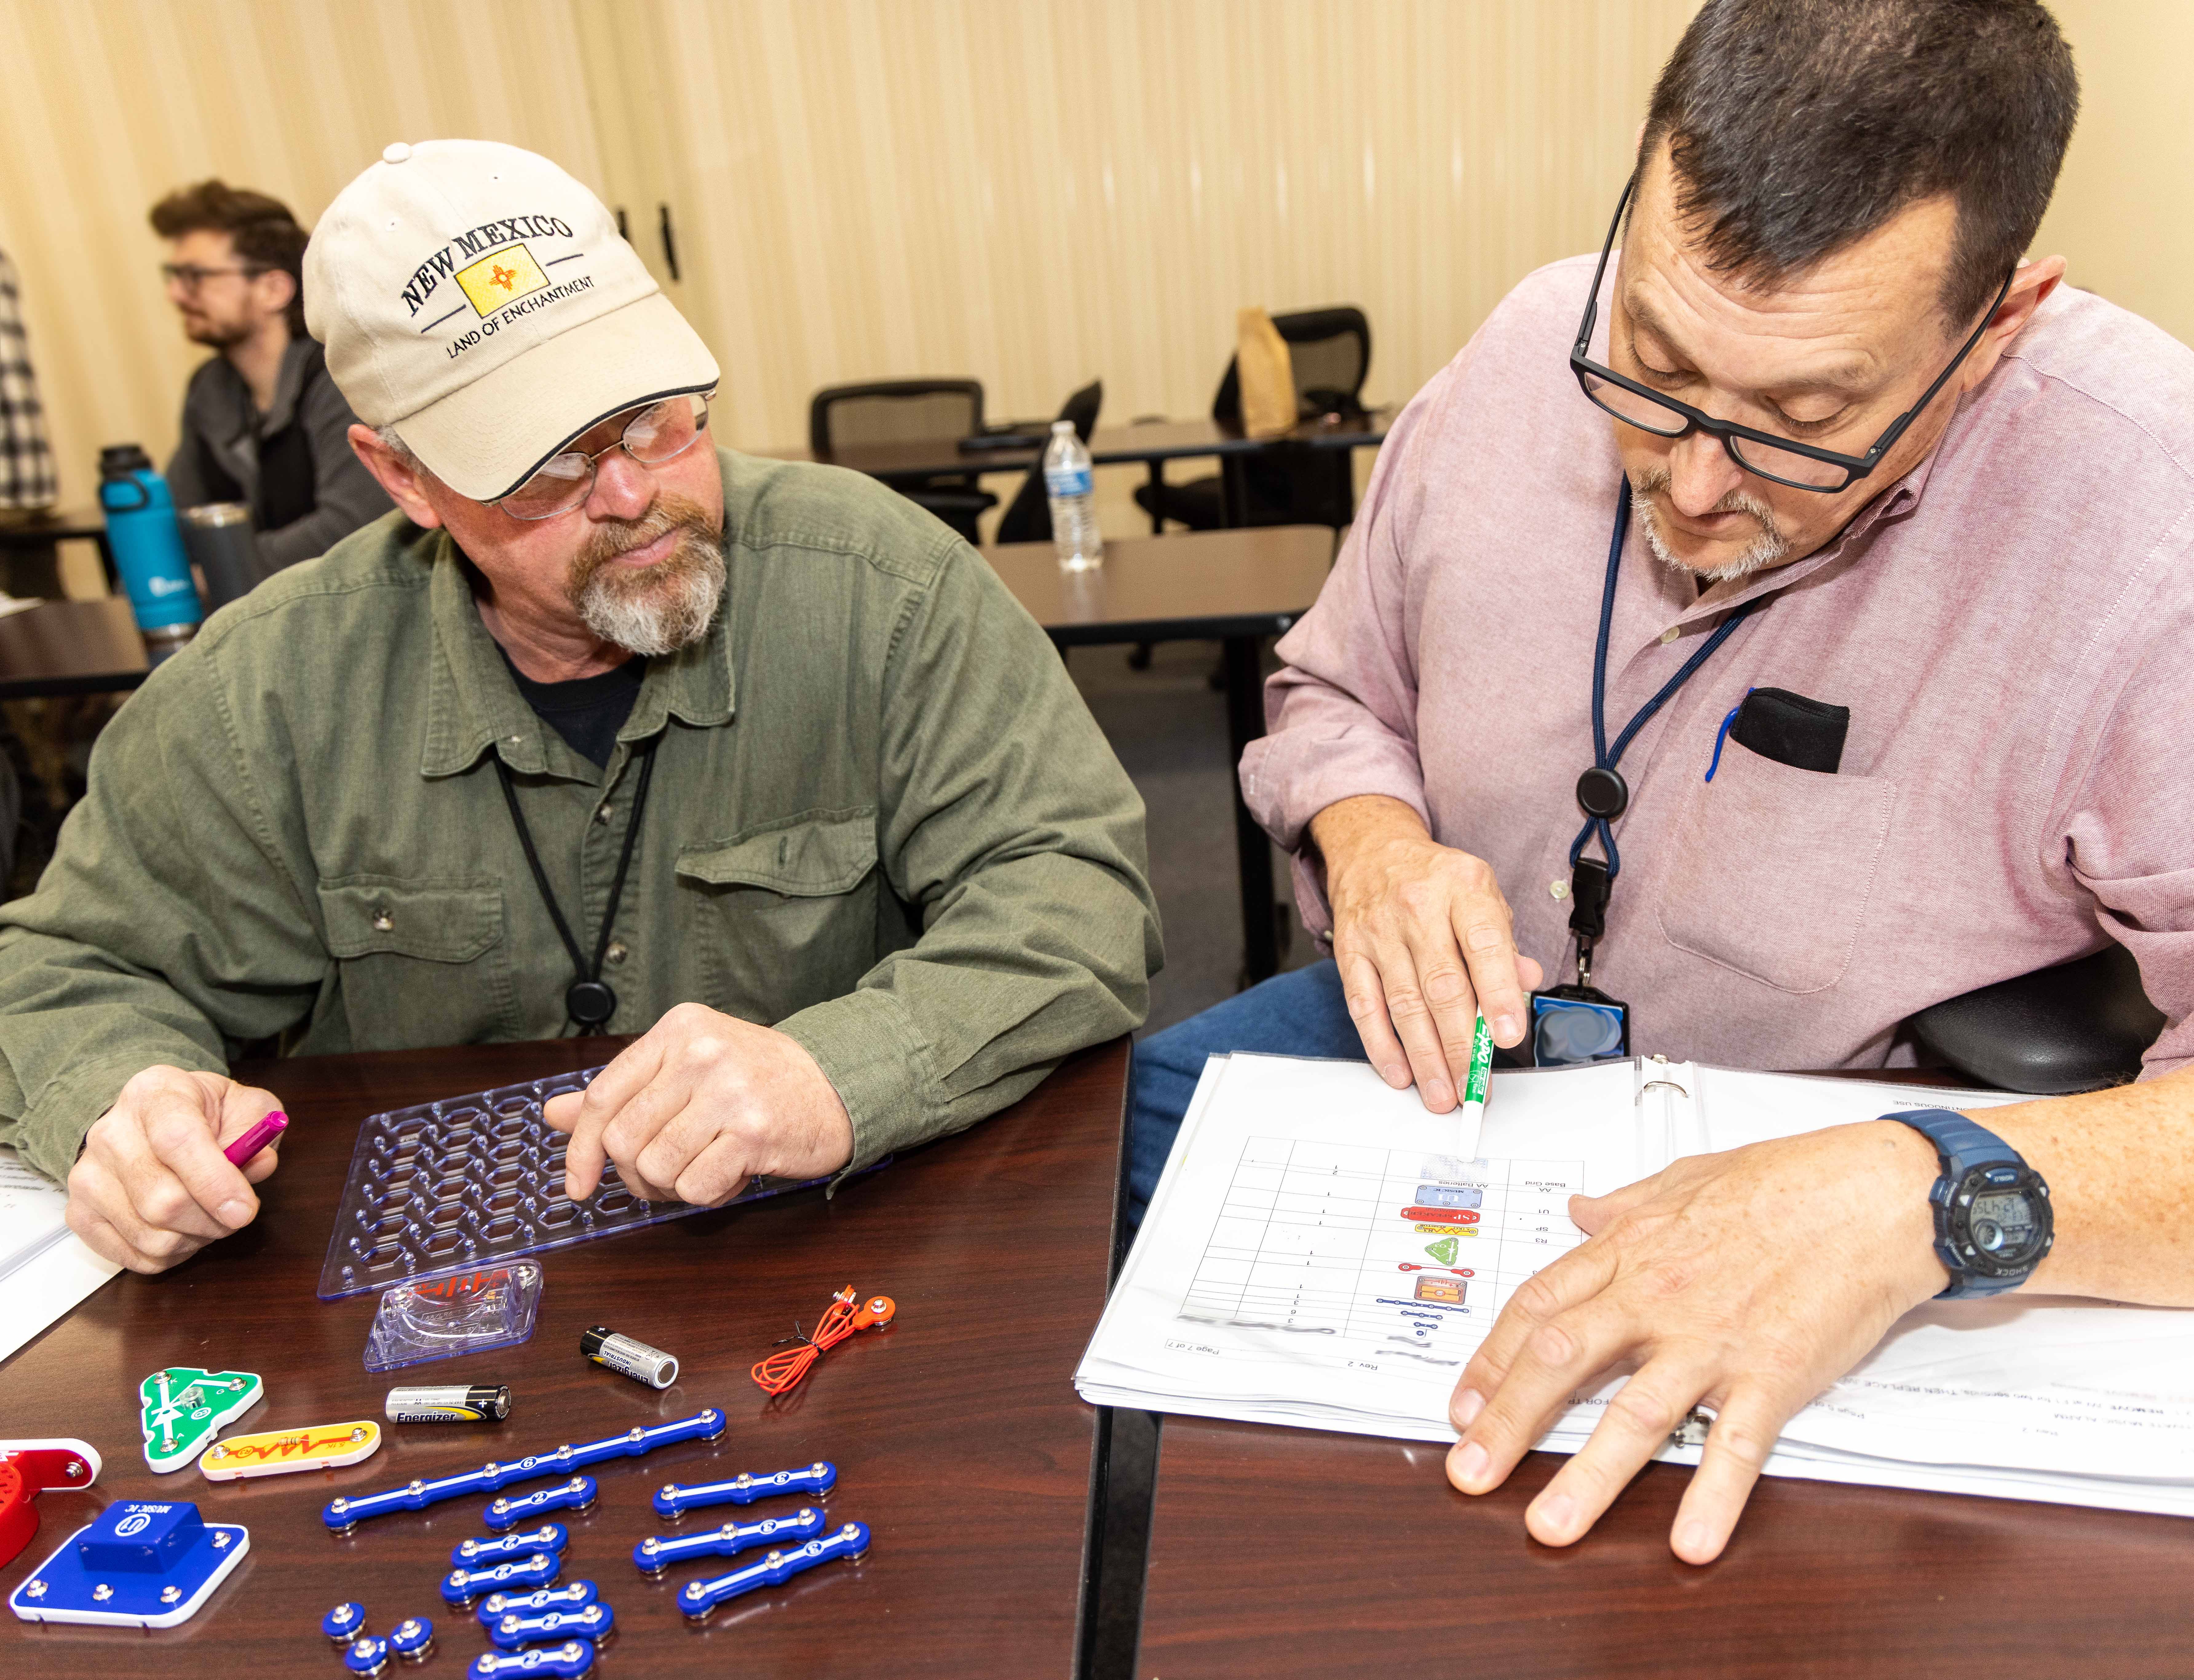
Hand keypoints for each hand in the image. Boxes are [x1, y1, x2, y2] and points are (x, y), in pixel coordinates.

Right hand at [65, 1066, 284, 1273]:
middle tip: (235, 1213)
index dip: (214, 1182)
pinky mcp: (79, 1213)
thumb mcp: (245, 1107)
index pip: (177, 1142)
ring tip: (206, 1217)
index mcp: (155, 1094)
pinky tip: (180, 1230)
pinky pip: (132, 1256)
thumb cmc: (207, 1116)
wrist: (152, 1123)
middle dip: (213, 1220)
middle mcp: (111, 1132)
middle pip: (162, 1200)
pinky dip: (169, 1255)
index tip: (244, 1210)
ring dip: (193, 1239)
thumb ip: (255, 1133)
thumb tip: (258, 1164)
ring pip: (149, 1235)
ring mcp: (88, 1175)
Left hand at [542, 1003, 853, 1204]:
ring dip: (676, 1185)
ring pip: (658, 1169)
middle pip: (625, 1140)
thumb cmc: (753, 1081)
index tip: (577, 1185)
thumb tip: (552, 1114)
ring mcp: (730, 1091)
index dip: (581, 1148)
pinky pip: (697, 1188)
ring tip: (706, 1165)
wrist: (835, 1086)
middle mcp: (701, 1053)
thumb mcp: (684, 1070)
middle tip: (668, 1171)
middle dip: (637, 1173)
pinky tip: (732, 1171)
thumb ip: (621, 1093)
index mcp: (678, 1030)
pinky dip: (708, 1193)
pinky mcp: (755, 1132)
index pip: (604, 1096)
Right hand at [1310, 795, 1543, 1109]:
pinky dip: (1382, 1045)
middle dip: (1460, 1045)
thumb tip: (1524, 984)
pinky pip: (1365, 1005)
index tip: (1507, 1036)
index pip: (1484, 943)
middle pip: (1442, 985)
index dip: (1497, 993)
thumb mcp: (1483, 894)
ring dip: (1425, 1057)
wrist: (1372, 849)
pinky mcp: (1350, 951)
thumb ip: (1505, 943)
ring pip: (1405, 1003)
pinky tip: (1400, 1072)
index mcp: (1463, 887)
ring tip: (1442, 1094)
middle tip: (1474, 1087)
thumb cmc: (1436, 880)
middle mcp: (1419, 906)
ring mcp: (1380, 930)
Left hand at [1444, 1121, 1945, 1561]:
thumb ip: (1622, 1205)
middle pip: (1561, 1361)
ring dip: (1589, 1478)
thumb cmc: (1786, 1182)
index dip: (1492, 1360)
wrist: (1872, 1196)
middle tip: (1470, 1472)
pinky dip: (1713, 1497)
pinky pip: (1736, 1445)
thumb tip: (1578, 1212)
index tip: (1462, 1404)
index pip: (1538, 1309)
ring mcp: (1713, 1341)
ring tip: (1549, 1527)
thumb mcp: (1683, 1179)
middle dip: (1508, 1423)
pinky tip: (1690, 1541)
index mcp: (1630, 1251)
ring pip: (1635, 1415)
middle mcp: (1658, 1297)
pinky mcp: (1773, 1374)